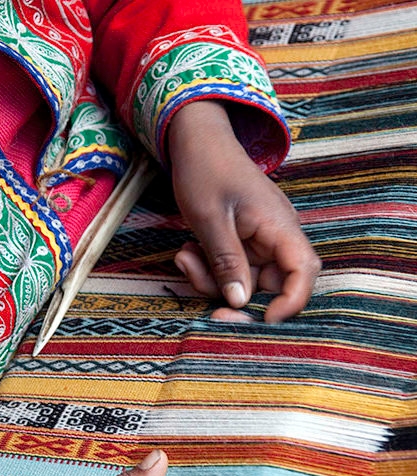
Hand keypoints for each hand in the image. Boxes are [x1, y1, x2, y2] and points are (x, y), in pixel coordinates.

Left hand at [168, 100, 320, 321]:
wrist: (195, 141)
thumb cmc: (206, 170)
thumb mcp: (211, 219)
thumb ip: (226, 261)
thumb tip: (239, 301)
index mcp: (279, 225)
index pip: (303, 270)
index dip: (291, 301)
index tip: (264, 320)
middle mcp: (275, 236)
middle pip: (269, 285)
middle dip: (234, 296)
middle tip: (206, 302)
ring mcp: (258, 241)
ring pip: (243, 281)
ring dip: (212, 280)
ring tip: (185, 255)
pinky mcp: (241, 243)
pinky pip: (230, 269)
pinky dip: (208, 269)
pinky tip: (188, 250)